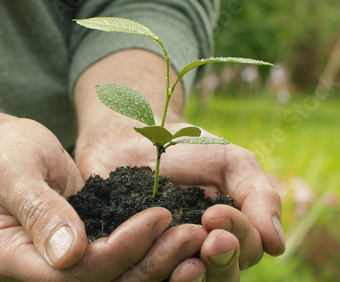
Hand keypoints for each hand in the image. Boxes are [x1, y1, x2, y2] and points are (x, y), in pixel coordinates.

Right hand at [0, 118, 209, 280]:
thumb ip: (38, 210)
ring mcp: (56, 267)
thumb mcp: (14, 171)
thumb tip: (70, 253)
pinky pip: (115, 265)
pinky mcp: (79, 255)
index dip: (116, 253)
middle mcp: (33, 272)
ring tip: (194, 237)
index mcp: (6, 256)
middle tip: (190, 233)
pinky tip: (179, 242)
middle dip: (146, 263)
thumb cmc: (5, 152)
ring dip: (155, 264)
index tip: (156, 219)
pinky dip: (147, 256)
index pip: (69, 274)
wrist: (6, 150)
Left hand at [75, 121, 285, 280]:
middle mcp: (199, 253)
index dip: (238, 237)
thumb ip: (259, 198)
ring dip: (190, 271)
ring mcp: (165, 257)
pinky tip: (147, 251)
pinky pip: (145, 275)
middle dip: (221, 259)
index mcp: (227, 236)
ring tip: (184, 243)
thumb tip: (277, 245)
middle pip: (222, 277)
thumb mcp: (233, 164)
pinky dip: (151, 267)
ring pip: (187, 281)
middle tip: (210, 237)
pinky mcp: (133, 257)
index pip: (245, 254)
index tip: (215, 214)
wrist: (140, 138)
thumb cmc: (191, 150)